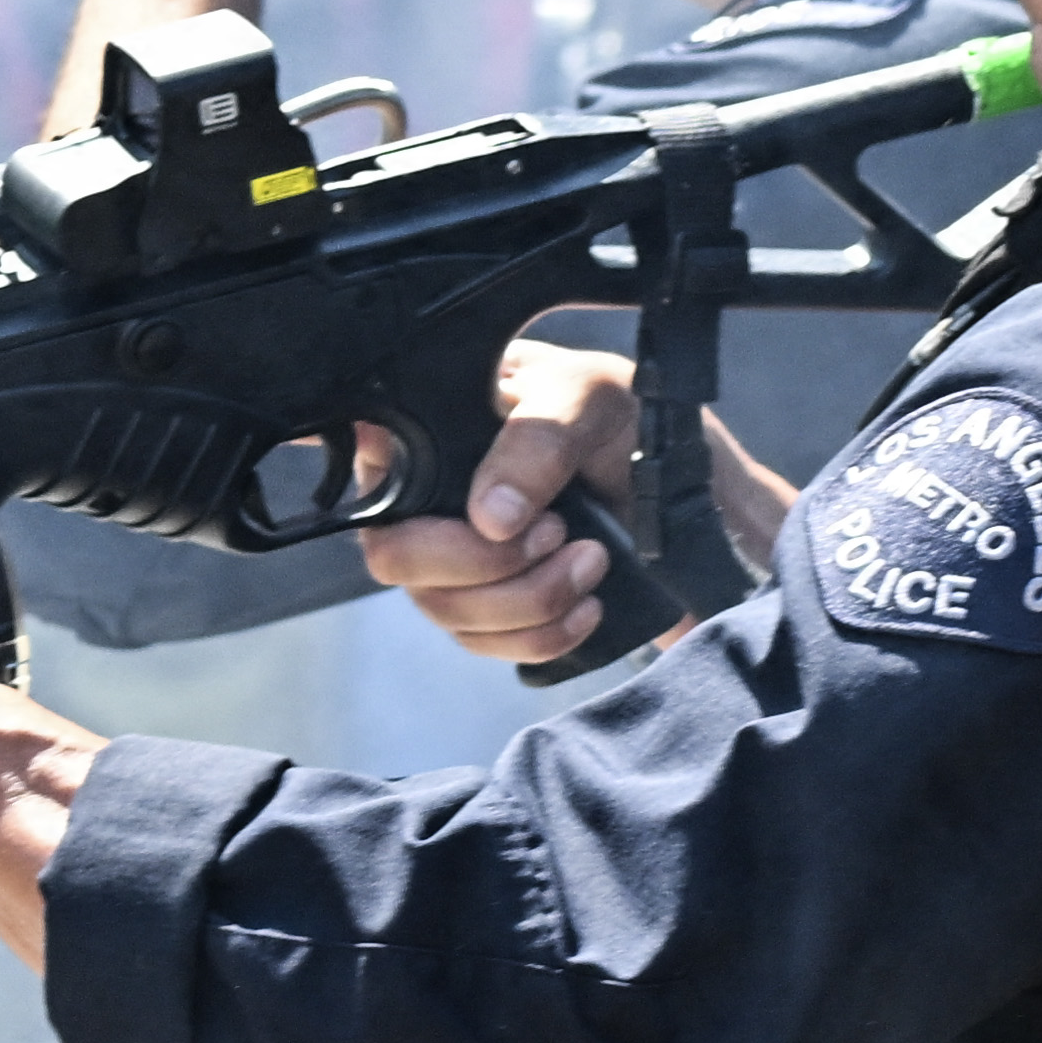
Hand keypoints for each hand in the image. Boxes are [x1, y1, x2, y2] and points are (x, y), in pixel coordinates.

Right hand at [359, 337, 639, 666]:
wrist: (671, 469)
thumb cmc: (613, 413)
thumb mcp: (585, 397)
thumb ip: (537, 442)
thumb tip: (490, 518)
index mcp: (419, 435)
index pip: (370, 486)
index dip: (417, 519)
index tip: (494, 518)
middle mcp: (420, 501)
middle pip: (399, 562)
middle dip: (487, 565)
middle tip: (558, 533)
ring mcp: (448, 559)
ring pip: (447, 612)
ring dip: (530, 600)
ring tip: (592, 558)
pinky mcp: (488, 604)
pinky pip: (488, 645)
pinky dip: (542, 635)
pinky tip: (587, 605)